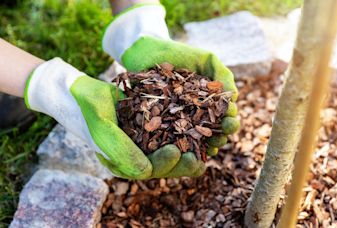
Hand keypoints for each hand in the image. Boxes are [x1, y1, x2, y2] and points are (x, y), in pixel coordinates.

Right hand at [25, 58, 205, 178]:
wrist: (84, 92)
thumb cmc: (91, 110)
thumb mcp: (103, 129)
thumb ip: (122, 151)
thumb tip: (147, 172)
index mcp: (124, 163)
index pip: (149, 170)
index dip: (165, 163)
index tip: (177, 151)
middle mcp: (136, 155)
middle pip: (165, 164)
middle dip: (183, 162)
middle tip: (199, 157)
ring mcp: (145, 142)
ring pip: (171, 150)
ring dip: (189, 149)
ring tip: (207, 146)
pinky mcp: (152, 127)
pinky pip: (171, 133)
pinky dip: (186, 131)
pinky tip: (201, 126)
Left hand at [102, 3, 239, 177]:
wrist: (147, 52)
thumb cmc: (179, 55)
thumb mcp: (206, 60)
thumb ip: (223, 75)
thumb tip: (234, 97)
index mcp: (210, 102)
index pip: (225, 116)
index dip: (230, 121)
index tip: (229, 120)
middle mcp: (197, 114)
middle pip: (214, 131)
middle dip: (221, 135)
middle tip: (222, 135)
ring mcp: (180, 121)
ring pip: (197, 139)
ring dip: (206, 145)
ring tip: (210, 147)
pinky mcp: (161, 125)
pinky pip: (174, 140)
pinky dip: (183, 147)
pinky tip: (190, 151)